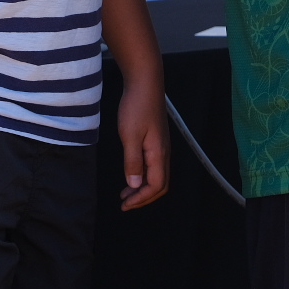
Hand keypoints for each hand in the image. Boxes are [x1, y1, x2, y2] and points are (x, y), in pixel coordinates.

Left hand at [116, 79, 168, 210]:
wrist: (145, 84)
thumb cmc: (136, 108)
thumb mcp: (130, 136)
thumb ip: (133, 162)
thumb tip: (135, 186)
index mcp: (158, 153)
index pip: (156, 185)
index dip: (141, 199)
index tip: (124, 205)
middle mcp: (164, 152)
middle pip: (161, 184)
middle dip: (144, 198)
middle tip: (125, 203)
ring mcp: (162, 145)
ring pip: (158, 175)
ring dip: (143, 188)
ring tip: (125, 193)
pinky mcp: (157, 139)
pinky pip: (155, 165)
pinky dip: (144, 176)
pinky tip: (132, 173)